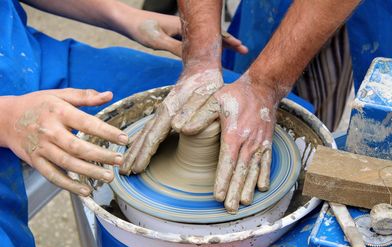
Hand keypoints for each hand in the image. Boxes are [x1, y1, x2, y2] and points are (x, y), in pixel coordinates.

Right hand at [1, 89, 127, 195]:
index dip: (107, 132)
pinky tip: (85, 191)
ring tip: (108, 177)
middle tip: (119, 161)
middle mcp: (50, 131)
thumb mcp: (59, 95)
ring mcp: (41, 148)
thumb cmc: (37, 104)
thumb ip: (84, 96)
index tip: (124, 139)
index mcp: (59, 112)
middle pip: (77, 147)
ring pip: (67, 163)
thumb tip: (109, 95)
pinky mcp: (35, 161)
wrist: (4, 118)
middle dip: (100, 155)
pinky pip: (53, 176)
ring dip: (89, 172)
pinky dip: (69, 185)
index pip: (87, 123)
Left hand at [117, 10, 247, 56]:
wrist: (126, 20)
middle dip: (228, 42)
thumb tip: (193, 58)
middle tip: (243, 50)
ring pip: (205, 38)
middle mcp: (186, 26)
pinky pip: (195, 41)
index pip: (212, 33)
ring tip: (232, 51)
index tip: (241, 47)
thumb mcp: (157, 40)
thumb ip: (175, 48)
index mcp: (185, 25)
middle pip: (213, 34)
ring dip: (218, 44)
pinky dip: (205, 47)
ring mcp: (181, 30)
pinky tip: (207, 53)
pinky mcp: (175, 35)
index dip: (227, 41)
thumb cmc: (140, 28)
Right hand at [120, 67, 223, 173]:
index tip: (136, 169)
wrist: (201, 68)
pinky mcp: (166, 113)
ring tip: (125, 164)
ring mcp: (163, 113)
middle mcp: (162, 113)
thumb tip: (178, 128)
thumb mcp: (206, 97)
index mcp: (170, 111)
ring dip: (133, 150)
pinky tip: (136, 148)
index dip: (144, 154)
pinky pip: (150, 130)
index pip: (153, 136)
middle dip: (132, 155)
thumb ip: (193, 111)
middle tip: (123, 173)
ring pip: (144, 133)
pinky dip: (141, 141)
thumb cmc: (206, 84)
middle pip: (144, 137)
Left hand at [174, 76, 278, 212]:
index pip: (227, 161)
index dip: (222, 180)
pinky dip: (264, 176)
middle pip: (241, 171)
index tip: (217, 196)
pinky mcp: (267, 143)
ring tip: (242, 203)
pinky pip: (267, 163)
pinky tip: (261, 189)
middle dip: (234, 191)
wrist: (263, 89)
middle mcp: (249, 142)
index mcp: (234, 133)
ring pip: (254, 170)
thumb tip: (182, 130)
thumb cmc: (235, 95)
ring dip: (248, 188)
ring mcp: (260, 144)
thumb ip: (198, 115)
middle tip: (229, 208)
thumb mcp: (214, 100)